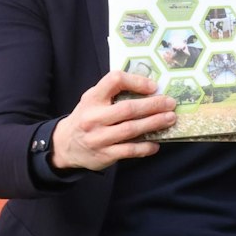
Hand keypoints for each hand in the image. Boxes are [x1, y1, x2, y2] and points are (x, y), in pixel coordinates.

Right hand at [50, 71, 176, 172]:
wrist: (64, 145)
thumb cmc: (87, 118)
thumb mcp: (92, 100)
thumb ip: (113, 93)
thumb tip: (151, 88)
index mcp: (92, 99)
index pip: (114, 81)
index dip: (136, 81)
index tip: (153, 86)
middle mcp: (93, 117)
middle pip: (128, 108)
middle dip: (153, 105)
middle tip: (171, 103)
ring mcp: (98, 137)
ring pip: (131, 129)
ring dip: (154, 123)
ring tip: (170, 118)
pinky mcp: (104, 154)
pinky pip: (130, 150)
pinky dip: (146, 147)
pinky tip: (156, 143)